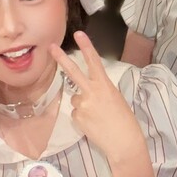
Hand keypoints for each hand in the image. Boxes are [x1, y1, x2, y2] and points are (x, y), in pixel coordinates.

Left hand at [50, 32, 145, 165]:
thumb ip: (101, 91)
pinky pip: (76, 113)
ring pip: (75, 98)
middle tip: (51, 47)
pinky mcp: (76, 117)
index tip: (78, 34)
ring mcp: (82, 105)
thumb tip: (88, 92)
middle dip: (61, 58)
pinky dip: (83, 117)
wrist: (123, 142)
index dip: (86, 47)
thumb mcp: (116, 99)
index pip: (94, 62)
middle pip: (73, 72)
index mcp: (105, 85)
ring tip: (97, 116)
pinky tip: (93, 124)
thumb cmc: (125, 120)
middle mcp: (91, 92)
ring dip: (83, 104)